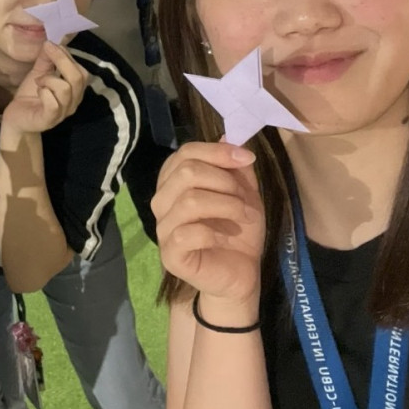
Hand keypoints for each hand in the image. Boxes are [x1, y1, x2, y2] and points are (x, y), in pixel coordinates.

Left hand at [0, 42, 86, 134]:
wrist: (17, 118)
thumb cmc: (30, 95)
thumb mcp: (39, 73)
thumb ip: (47, 59)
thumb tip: (52, 41)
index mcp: (74, 90)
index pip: (81, 71)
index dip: (67, 55)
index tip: (50, 45)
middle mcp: (73, 102)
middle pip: (78, 78)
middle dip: (62, 61)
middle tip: (46, 55)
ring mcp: (63, 113)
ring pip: (65, 89)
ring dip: (49, 80)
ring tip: (39, 81)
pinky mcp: (49, 120)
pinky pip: (53, 104)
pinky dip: (44, 93)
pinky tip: (38, 92)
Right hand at [151, 141, 264, 306]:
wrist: (241, 273)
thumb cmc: (237, 231)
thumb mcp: (243, 193)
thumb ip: (234, 167)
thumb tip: (228, 135)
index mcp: (174, 182)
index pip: (185, 153)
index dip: (217, 152)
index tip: (247, 159)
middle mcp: (162, 201)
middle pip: (186, 173)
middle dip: (224, 181)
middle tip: (244, 198)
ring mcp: (163, 229)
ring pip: (190, 201)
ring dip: (226, 205)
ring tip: (244, 216)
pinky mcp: (170, 255)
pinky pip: (188, 233)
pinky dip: (213, 232)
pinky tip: (224, 238)